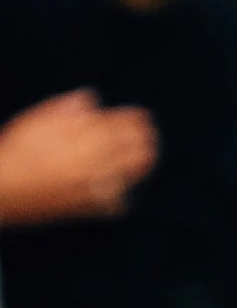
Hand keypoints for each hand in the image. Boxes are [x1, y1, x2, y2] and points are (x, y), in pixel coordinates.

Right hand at [0, 89, 158, 226]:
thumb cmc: (14, 151)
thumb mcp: (36, 121)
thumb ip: (66, 108)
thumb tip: (92, 99)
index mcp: (80, 135)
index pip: (121, 124)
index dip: (136, 120)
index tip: (144, 119)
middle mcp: (91, 160)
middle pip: (134, 149)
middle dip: (145, 141)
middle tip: (151, 138)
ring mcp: (91, 185)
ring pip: (130, 174)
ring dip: (140, 165)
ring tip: (146, 159)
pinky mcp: (86, 208)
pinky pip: (115, 202)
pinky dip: (120, 195)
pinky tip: (119, 188)